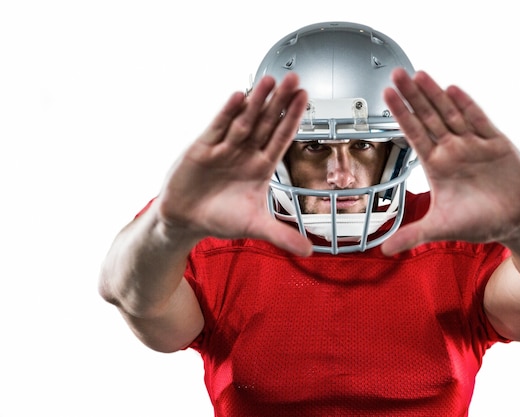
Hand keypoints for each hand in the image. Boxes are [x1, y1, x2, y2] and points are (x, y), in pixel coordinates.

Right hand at [155, 73, 312, 255]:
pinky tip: (239, 97)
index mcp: (261, 167)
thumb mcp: (255, 227)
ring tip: (270, 80)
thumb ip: (282, 236)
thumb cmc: (220, 218)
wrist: (186, 219)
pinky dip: (227, 112)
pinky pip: (218, 126)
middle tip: (294, 80)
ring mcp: (225, 147)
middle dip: (280, 102)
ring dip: (257, 101)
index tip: (305, 98)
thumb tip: (310, 251)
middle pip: (266, 122)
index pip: (281, 138)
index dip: (293, 118)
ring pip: (244, 120)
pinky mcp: (203, 147)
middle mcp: (245, 153)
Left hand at [381, 69, 519, 254]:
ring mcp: (474, 144)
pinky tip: (453, 91)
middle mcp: (452, 150)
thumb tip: (384, 251)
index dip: (400, 114)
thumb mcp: (441, 228)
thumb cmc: (479, 222)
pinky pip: (480, 121)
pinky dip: (467, 106)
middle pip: (428, 117)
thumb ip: (413, 235)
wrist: (516, 223)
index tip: (386, 95)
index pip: (414, 134)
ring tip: (419, 75)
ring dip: (435, 95)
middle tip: (396, 73)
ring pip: (450, 114)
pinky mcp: (497, 144)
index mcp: (437, 166)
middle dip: (412, 96)